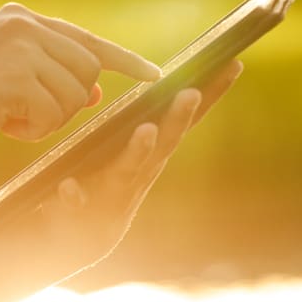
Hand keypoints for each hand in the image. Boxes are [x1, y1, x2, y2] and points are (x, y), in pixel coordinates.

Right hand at [0, 3, 160, 161]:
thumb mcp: (12, 85)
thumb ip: (53, 80)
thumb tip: (97, 90)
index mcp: (21, 19)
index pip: (85, 39)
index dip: (123, 59)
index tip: (153, 74)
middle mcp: (23, 24)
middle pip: (87, 70)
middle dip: (66, 102)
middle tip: (27, 114)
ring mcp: (19, 46)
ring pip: (73, 95)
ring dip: (46, 119)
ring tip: (7, 117)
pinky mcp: (14, 75)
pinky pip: (52, 114)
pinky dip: (32, 130)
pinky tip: (0, 123)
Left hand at [36, 59, 243, 269]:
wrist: (83, 237)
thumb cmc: (113, 183)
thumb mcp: (135, 151)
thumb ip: (150, 121)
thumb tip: (173, 79)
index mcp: (152, 152)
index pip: (184, 120)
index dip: (210, 95)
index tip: (232, 63)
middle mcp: (140, 172)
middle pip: (164, 143)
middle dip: (177, 119)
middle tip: (190, 93)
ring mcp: (112, 192)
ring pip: (128, 170)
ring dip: (138, 152)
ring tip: (147, 131)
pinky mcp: (81, 210)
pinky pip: (76, 201)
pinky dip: (75, 195)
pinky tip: (69, 188)